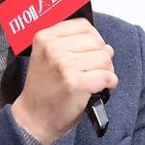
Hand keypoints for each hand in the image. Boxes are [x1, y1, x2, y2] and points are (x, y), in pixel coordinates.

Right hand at [11, 17, 117, 144]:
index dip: (93, 39)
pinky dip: (110, 83)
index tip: (89, 53)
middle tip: (93, 70)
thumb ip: (70, 44)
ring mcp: (63, 65)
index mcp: (45, 37)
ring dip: (106, 70)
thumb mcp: (47, 57)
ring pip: (104, 58)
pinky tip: (102, 88)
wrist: (33, 118)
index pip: (83, 26)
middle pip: (97, 41)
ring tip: (96, 80)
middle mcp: (53, 48)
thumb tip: (105, 45)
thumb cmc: (44, 90)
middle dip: (101, 57)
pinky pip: (107, 76)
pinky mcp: (75, 83)